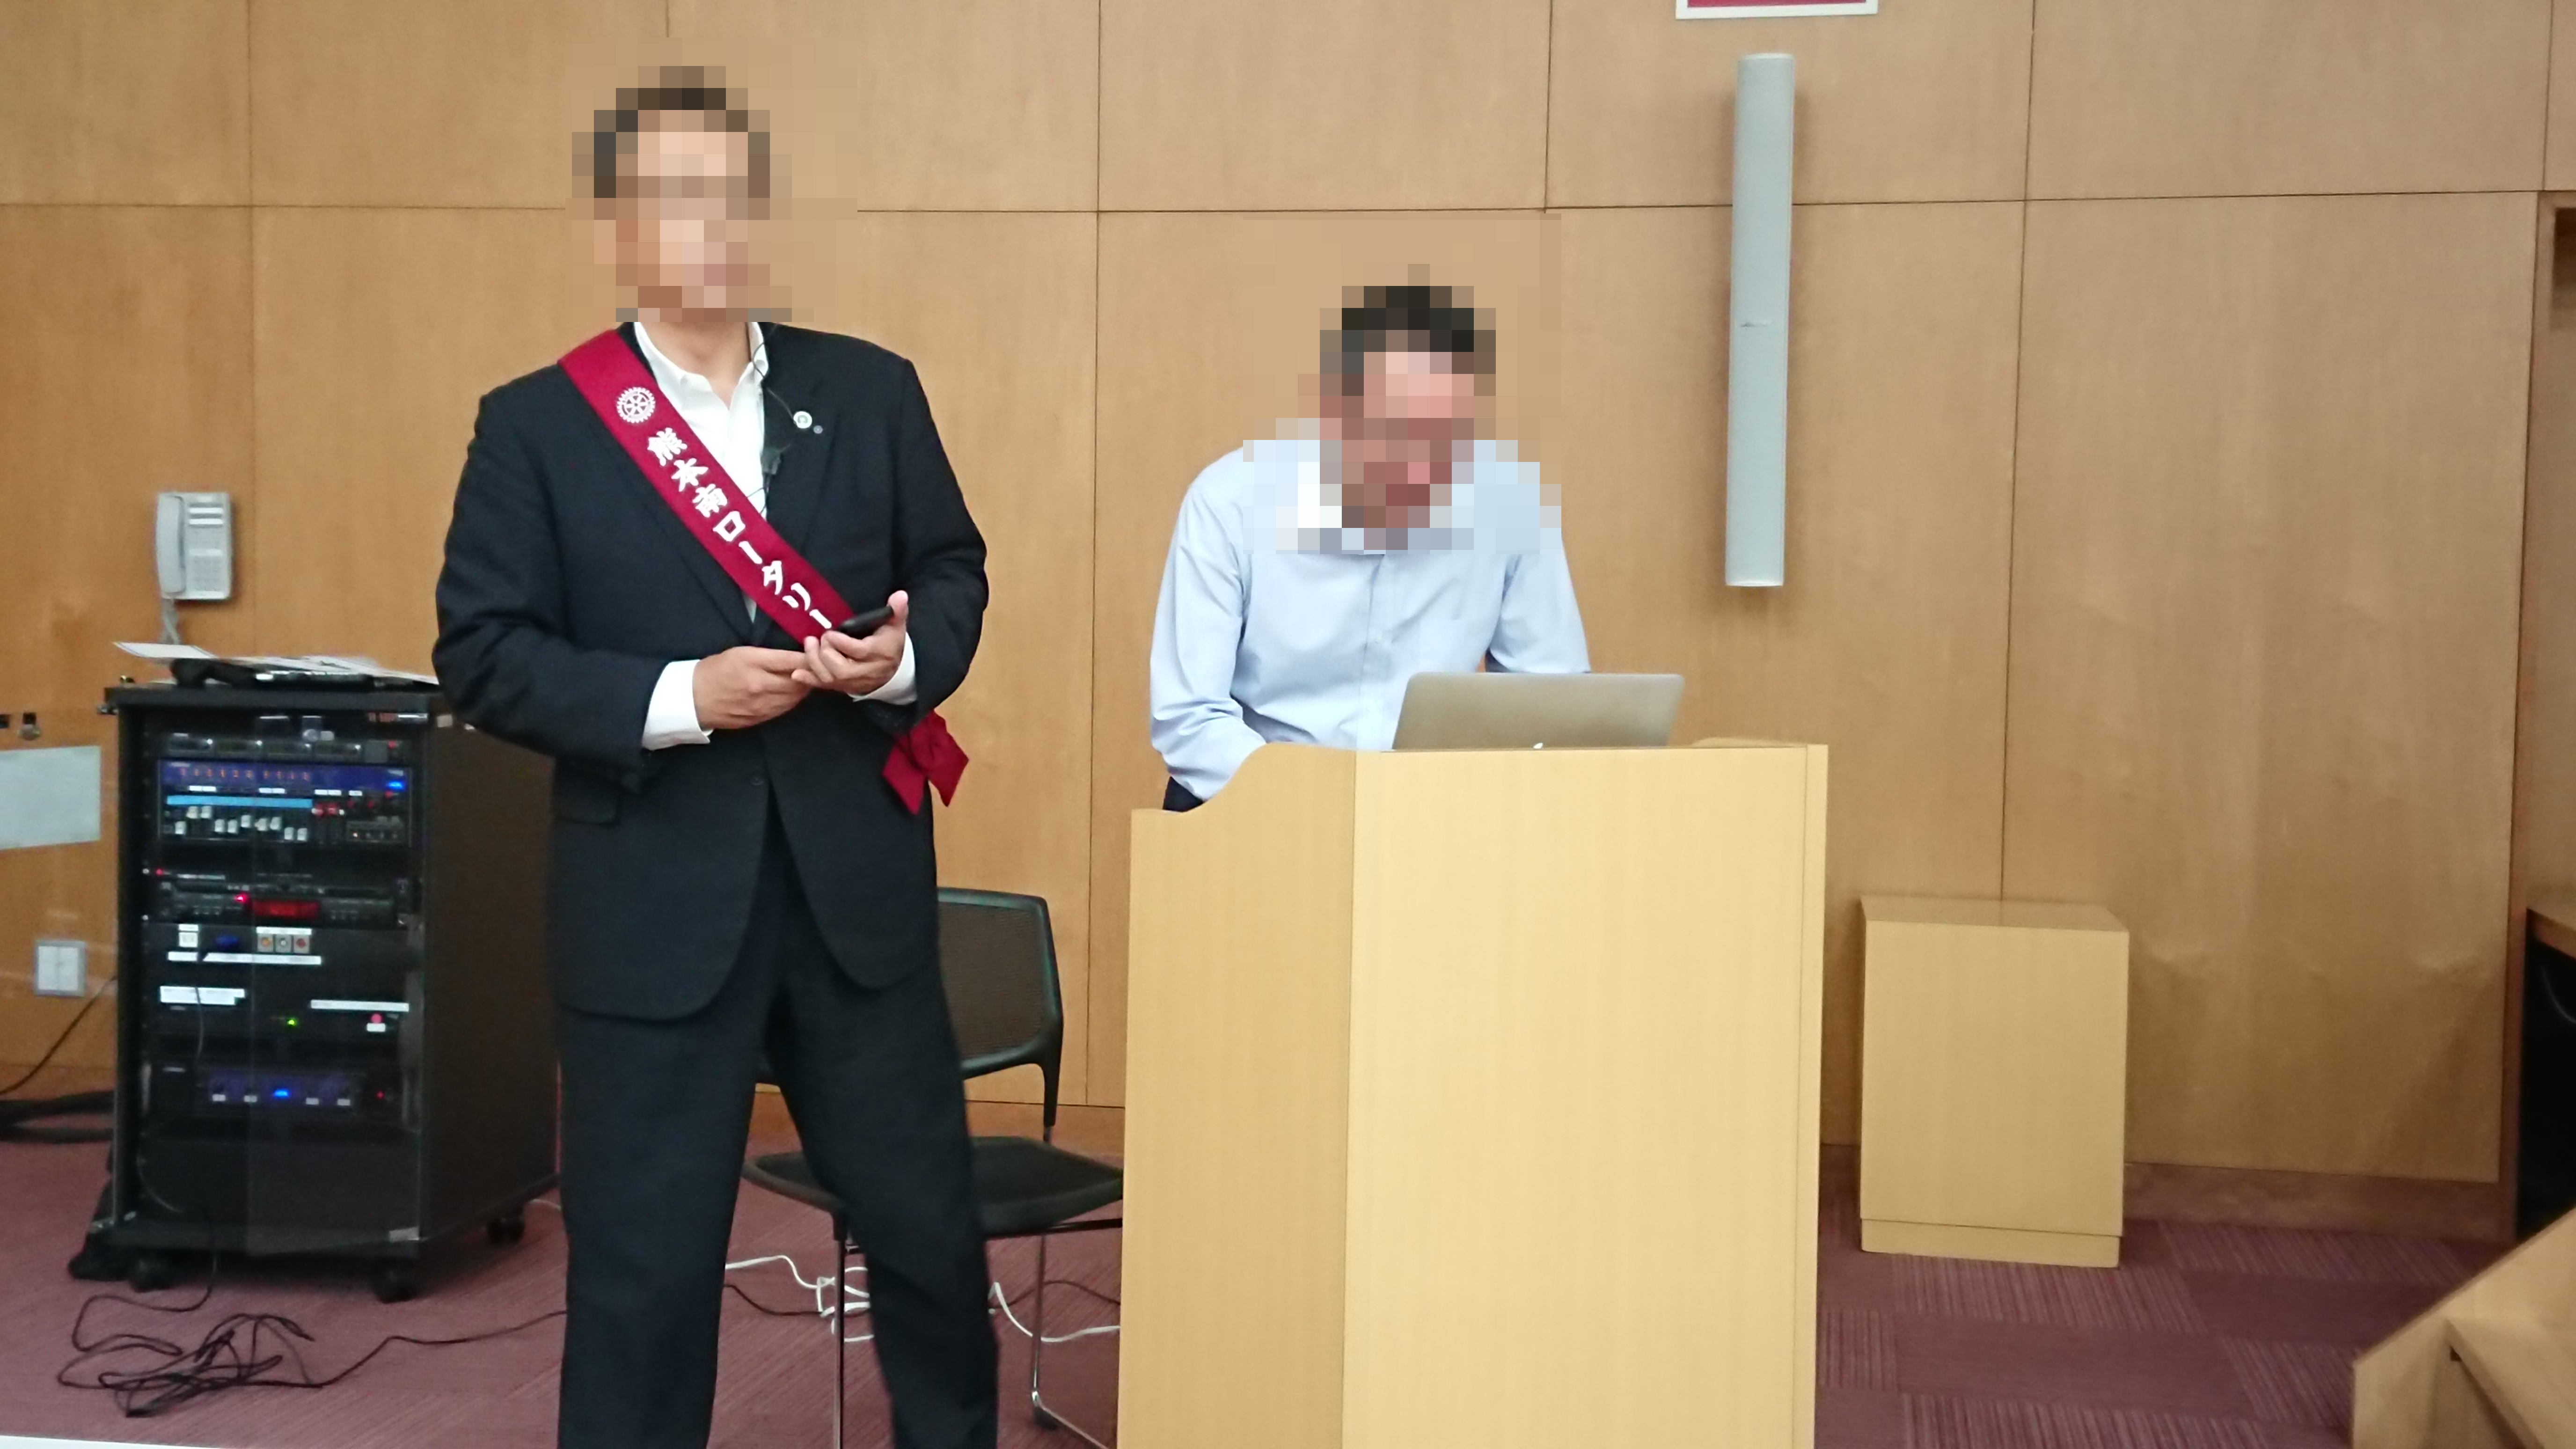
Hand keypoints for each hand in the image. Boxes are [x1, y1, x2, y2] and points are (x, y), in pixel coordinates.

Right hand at [693, 646, 811, 730]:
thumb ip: (769, 656)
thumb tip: (796, 657)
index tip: (817, 651)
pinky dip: (792, 700)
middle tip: (817, 667)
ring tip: (806, 679)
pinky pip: (785, 708)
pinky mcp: (759, 718)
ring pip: (795, 697)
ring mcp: (761, 705)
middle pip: (799, 681)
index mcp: (753, 663)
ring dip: (804, 688)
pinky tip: (791, 693)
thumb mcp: (740, 653)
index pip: (792, 660)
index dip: (810, 656)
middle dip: (811, 674)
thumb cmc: (716, 670)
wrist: (692, 699)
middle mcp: (760, 685)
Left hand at [795, 589, 907, 695]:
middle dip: (826, 653)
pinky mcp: (843, 687)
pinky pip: (824, 687)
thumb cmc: (890, 643)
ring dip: (815, 663)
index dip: (841, 643)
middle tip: (821, 638)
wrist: (893, 671)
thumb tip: (900, 595)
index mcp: (881, 653)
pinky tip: (797, 674)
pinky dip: (810, 680)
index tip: (830, 633)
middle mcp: (867, 671)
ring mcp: (854, 681)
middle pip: (842, 669)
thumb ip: (897, 610)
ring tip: (809, 644)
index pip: (859, 652)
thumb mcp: (896, 625)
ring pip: (831, 679)